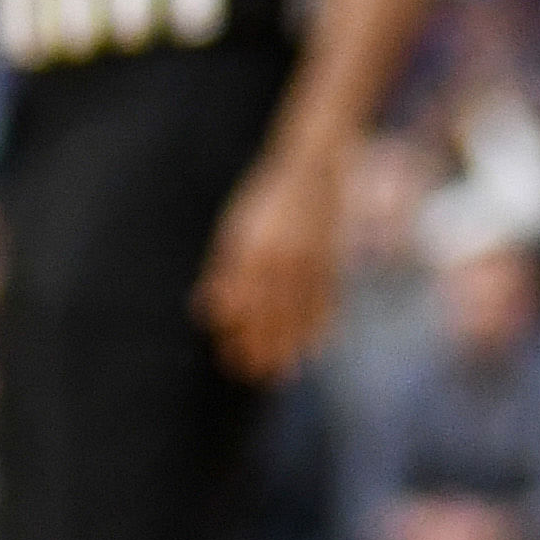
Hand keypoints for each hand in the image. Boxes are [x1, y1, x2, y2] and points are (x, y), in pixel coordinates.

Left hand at [192, 143, 347, 381]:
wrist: (313, 165)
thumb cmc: (267, 198)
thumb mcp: (236, 229)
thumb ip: (224, 270)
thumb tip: (207, 310)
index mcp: (253, 251)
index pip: (243, 308)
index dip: (239, 337)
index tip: (234, 360)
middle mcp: (283, 259)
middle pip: (272, 317)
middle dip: (264, 349)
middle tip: (257, 375)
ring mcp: (311, 259)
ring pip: (301, 314)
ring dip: (291, 346)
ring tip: (283, 371)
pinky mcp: (332, 258)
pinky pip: (326, 301)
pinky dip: (320, 325)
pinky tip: (314, 346)